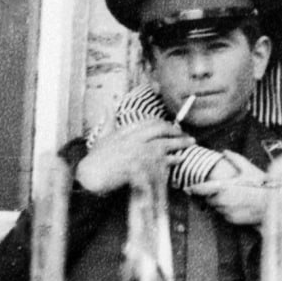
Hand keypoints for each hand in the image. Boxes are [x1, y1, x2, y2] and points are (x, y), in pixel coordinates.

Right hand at [75, 120, 192, 194]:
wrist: (90, 175)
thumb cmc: (95, 159)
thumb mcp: (102, 136)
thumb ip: (109, 120)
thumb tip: (109, 105)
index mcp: (126, 129)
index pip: (150, 122)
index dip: (164, 124)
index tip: (172, 128)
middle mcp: (134, 137)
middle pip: (161, 130)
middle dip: (176, 132)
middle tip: (186, 136)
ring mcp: (138, 151)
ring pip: (165, 144)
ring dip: (179, 144)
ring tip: (190, 144)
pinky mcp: (141, 165)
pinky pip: (161, 162)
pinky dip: (173, 160)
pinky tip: (180, 159)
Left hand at [188, 151, 268, 225]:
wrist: (273, 204)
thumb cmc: (261, 185)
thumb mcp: (248, 168)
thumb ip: (234, 159)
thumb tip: (224, 151)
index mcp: (223, 187)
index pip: (201, 189)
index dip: (192, 189)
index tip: (187, 188)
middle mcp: (222, 201)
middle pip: (208, 199)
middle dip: (212, 195)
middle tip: (223, 191)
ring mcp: (227, 212)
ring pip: (216, 208)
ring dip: (220, 203)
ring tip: (234, 198)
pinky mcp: (232, 220)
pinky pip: (224, 215)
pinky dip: (228, 211)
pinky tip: (239, 205)